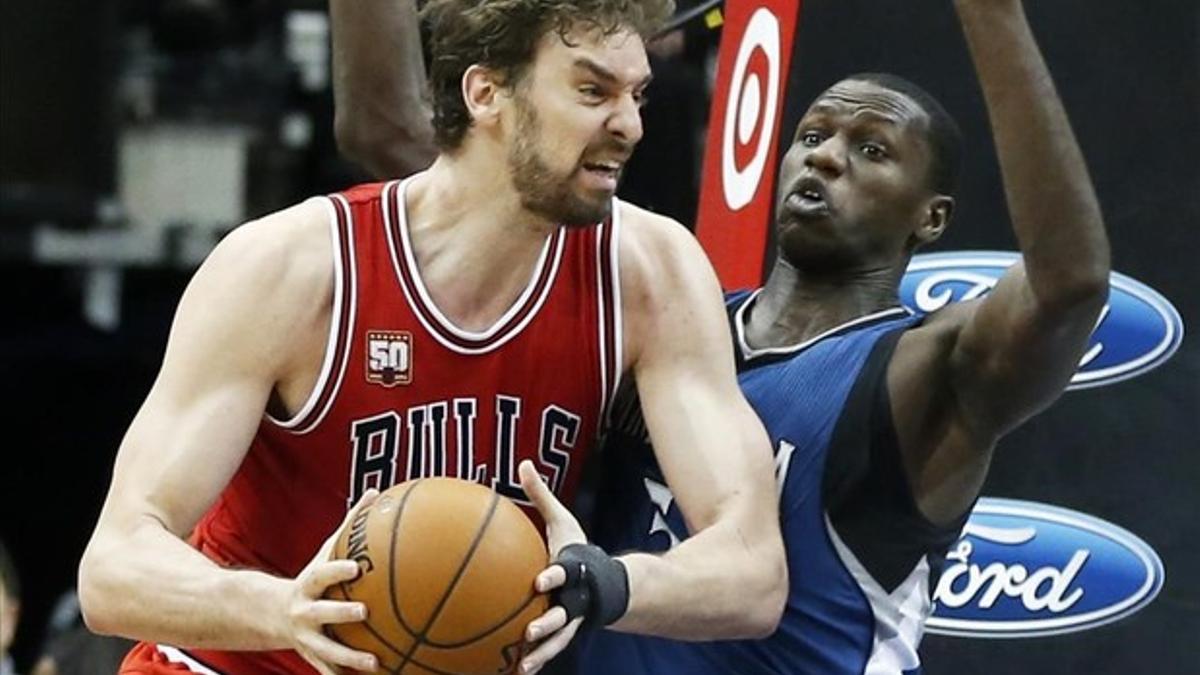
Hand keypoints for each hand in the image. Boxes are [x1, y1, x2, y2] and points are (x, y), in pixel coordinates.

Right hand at [279, 489, 380, 674]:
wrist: (274, 613)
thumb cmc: (314, 577)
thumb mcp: (327, 550)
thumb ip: (351, 524)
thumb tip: (377, 492)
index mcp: (309, 585)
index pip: (323, 575)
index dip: (337, 571)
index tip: (357, 568)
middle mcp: (304, 612)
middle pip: (322, 613)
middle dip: (341, 614)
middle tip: (365, 612)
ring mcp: (307, 638)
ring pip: (328, 651)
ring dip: (350, 658)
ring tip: (375, 664)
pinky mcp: (312, 656)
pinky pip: (329, 671)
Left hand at [517, 461, 585, 673]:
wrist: (602, 580)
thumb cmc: (576, 548)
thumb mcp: (561, 521)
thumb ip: (540, 496)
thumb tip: (522, 462)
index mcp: (571, 569)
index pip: (564, 572)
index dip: (555, 575)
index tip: (541, 579)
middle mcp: (573, 598)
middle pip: (563, 613)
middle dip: (549, 623)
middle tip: (530, 630)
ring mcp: (570, 618)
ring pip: (557, 639)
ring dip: (542, 651)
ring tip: (524, 665)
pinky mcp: (562, 633)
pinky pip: (548, 649)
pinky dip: (535, 660)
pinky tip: (515, 672)